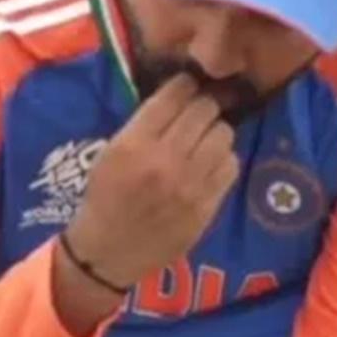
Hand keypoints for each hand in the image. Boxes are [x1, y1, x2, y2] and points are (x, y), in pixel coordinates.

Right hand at [63, 74, 239, 288]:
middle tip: (198, 114)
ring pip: (223, 134)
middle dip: (203, 107)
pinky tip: (209, 166)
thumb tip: (181, 94)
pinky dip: (223, 160)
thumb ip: (144, 124)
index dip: (185, 84)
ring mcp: (189, 184)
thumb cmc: (105, 197)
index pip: (174, 95)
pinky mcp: (206, 205)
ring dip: (215, 132)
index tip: (187, 86)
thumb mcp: (111, 152)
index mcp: (133, 143)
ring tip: (204, 141)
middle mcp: (164, 160)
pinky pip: (231, 166)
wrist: (109, 252)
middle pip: (205, 109)